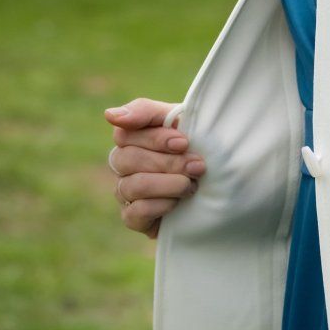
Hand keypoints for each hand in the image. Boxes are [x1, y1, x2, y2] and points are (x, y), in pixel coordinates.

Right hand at [103, 98, 205, 239]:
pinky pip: (135, 212)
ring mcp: (124, 191)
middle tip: (197, 166)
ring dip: (168, 184)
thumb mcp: (179, 119)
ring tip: (192, 184)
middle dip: (168, 163)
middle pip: (128, 159)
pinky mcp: (132, 217)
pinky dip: (161, 206)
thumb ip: (145, 112)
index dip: (154, 139)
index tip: (183, 142)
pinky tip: (178, 202)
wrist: (220, 182)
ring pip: (133, 185)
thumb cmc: (197, 144)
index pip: (124, 133)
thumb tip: (109, 115)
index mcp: (131, 137)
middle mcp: (122, 163)